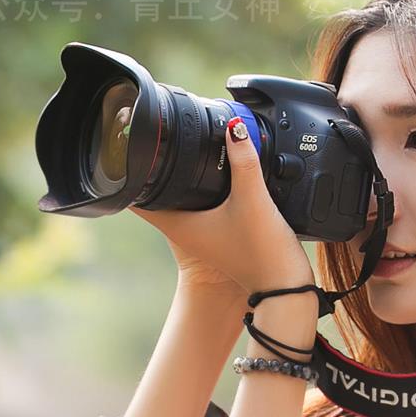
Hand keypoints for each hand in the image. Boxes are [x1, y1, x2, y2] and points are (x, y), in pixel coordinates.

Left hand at [135, 114, 314, 298]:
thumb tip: (235, 129)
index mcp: (180, 225)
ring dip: (179, 178)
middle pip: (155, 194)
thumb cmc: (262, 253)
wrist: (283, 287)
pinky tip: (219, 173)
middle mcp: (185, 231)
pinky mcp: (219, 234)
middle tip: (158, 140)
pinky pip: (200, 205)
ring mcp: (201, 234)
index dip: (131, 173)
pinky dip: (202, 189)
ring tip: (183, 148)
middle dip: (156, 169)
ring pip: (178, 200)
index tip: (131, 150)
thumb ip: (243, 162)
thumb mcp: (252, 199)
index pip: (137, 199)